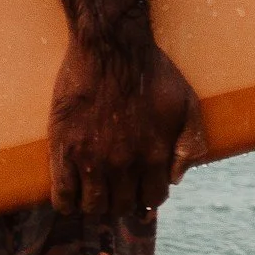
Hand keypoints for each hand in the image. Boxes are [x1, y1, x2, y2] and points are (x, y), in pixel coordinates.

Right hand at [46, 38, 206, 217]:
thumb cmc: (151, 71)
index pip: (152, 198)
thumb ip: (191, 144)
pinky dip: (66, 203)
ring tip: (91, 192)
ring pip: (93, 205)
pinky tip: (68, 198)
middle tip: (113, 189)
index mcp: (155, 155)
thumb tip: (177, 178)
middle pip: (122, 206)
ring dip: (94, 204)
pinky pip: (63, 195)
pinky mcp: (64, 149)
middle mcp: (125, 164)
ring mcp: (92, 159)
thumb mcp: (188, 104)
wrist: (110, 48)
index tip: (138, 190)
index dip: (146, 197)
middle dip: (120, 201)